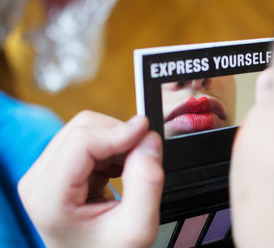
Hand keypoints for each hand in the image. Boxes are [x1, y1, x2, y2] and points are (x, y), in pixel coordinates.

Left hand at [18, 111, 163, 247]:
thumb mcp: (137, 229)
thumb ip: (147, 184)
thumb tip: (150, 140)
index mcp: (49, 196)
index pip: (82, 140)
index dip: (118, 131)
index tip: (147, 133)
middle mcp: (39, 179)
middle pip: (83, 128)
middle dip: (120, 137)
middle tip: (143, 158)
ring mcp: (46, 171)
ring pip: (87, 130)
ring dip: (117, 144)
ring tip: (130, 170)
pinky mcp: (58, 167)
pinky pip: (89, 140)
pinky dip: (112, 149)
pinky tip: (120, 170)